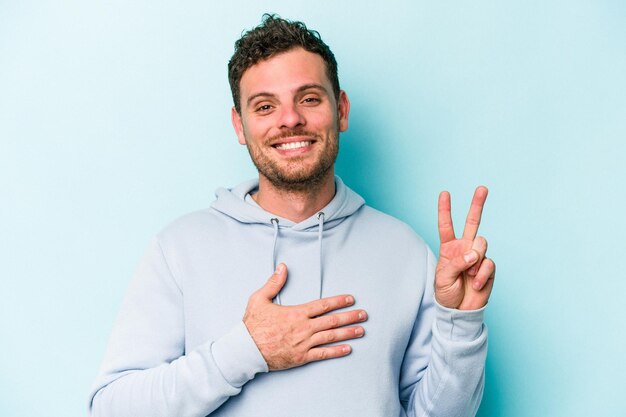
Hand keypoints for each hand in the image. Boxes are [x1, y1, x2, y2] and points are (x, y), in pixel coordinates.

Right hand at [243, 263, 367, 370]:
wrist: (246, 350)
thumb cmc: (252, 325)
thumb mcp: (259, 299)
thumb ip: (273, 283)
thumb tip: (282, 267)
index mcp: (296, 313)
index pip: (323, 305)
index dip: (339, 301)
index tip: (351, 299)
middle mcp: (303, 327)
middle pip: (332, 321)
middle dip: (350, 317)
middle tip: (363, 314)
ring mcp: (304, 343)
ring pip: (331, 336)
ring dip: (348, 333)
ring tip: (361, 330)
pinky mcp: (301, 357)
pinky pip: (323, 354)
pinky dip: (336, 351)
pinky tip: (348, 348)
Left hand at [435, 186, 495, 310]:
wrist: (460, 310)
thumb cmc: (447, 293)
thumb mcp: (443, 278)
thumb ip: (456, 263)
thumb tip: (473, 255)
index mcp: (449, 248)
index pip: (446, 225)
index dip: (445, 210)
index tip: (444, 193)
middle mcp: (464, 248)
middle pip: (472, 223)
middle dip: (477, 205)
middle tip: (482, 188)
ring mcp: (478, 257)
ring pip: (481, 243)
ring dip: (475, 260)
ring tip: (469, 275)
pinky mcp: (488, 267)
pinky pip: (488, 264)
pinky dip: (481, 275)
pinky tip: (476, 284)